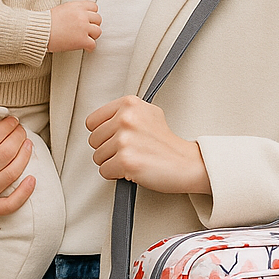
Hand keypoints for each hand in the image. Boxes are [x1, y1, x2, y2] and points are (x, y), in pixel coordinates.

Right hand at [0, 115, 35, 217]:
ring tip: (27, 143)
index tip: (12, 120)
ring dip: (24, 156)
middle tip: (20, 129)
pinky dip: (25, 193)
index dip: (6, 127)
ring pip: (12, 173)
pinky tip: (33, 178)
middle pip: (5, 154)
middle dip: (17, 137)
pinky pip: (11, 204)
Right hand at [48, 1, 101, 52]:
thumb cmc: (45, 22)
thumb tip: (81, 16)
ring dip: (92, 36)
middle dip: (93, 25)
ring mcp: (83, 27)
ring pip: (98, 31)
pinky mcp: (81, 40)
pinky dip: (89, 47)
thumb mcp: (62, 9)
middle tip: (87, 30)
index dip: (92, 14)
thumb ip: (74, 11)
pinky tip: (85, 47)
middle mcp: (82, 15)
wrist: (38, 31)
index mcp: (77, 6)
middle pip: (98, 19)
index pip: (94, 7)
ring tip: (86, 38)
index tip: (89, 19)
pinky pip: (93, 44)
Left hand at [85, 96, 211, 193]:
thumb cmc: (166, 143)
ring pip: (97, 157)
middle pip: (93, 140)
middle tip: (128, 150)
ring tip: (132, 158)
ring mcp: (125, 140)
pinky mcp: (126, 161)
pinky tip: (132, 169)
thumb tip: (101, 122)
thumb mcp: (148, 114)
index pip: (92, 121)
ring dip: (112, 162)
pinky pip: (104, 171)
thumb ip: (124, 113)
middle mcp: (126, 119)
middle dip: (107, 149)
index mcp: (130, 104)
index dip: (102, 133)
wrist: (185, 163)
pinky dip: (116, 175)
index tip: (115, 137)